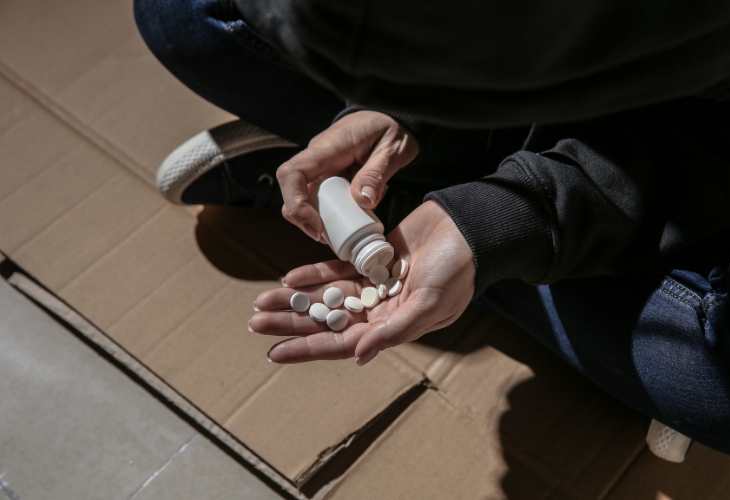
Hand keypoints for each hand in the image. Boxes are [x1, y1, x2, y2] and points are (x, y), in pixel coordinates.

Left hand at [249, 200, 474, 363]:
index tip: (274, 352)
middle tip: (254, 322)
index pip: (341, 343)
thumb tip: (357, 356)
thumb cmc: (457, 270)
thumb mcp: (429, 304)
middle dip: (290, 322)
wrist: (469, 229)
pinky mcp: (371, 257)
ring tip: (262, 302)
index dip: (307, 349)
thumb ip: (394, 330)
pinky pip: (337, 270)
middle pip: (325, 319)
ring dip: (294, 299)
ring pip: (325, 295)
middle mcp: (378, 309)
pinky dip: (314, 274)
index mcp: (391, 326)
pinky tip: (289, 278)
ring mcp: (372, 283)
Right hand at [276, 110, 418, 241]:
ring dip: (312, 219)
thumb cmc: (389, 129)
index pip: (292, 173)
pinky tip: (343, 224)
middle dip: (302, 218)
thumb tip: (362, 201)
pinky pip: (315, 198)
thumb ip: (377, 173)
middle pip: (290, 190)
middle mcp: (316, 158)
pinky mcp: (326, 176)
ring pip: (300, 197)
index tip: (318, 225)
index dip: (296, 202)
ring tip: (337, 235)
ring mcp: (319, 167)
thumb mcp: (392, 150)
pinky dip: (324, 215)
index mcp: (328, 148)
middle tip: (327, 238)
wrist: (388, 117)